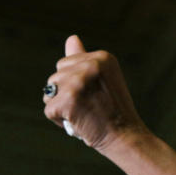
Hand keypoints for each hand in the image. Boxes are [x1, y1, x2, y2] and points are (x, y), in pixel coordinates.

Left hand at [42, 35, 148, 149]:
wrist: (126, 137)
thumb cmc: (114, 111)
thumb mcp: (103, 80)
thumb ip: (84, 60)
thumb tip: (71, 37)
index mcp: (101, 57)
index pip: (66, 64)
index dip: (75, 84)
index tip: (96, 95)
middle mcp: (90, 65)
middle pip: (55, 76)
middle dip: (65, 94)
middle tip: (90, 106)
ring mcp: (77, 82)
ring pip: (49, 92)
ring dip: (61, 107)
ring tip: (83, 114)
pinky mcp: (67, 100)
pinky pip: (49, 109)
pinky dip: (59, 121)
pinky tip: (79, 123)